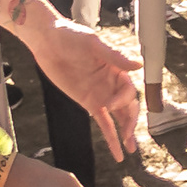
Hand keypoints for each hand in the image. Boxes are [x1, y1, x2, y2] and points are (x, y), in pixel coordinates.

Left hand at [29, 19, 140, 165]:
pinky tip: (115, 150)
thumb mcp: (93, 44)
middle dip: (130, 123)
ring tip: (129, 150)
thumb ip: (115, 56)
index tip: (109, 105)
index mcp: (118, 69)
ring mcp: (101, 94)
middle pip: (128, 107)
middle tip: (129, 139)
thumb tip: (138, 65)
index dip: (122, 100)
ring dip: (124, 133)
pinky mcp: (88, 102)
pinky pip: (102, 122)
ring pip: (118, 117)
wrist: (48, 40)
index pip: (128, 90)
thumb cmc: (71, 36)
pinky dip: (109, 136)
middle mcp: (113, 83)